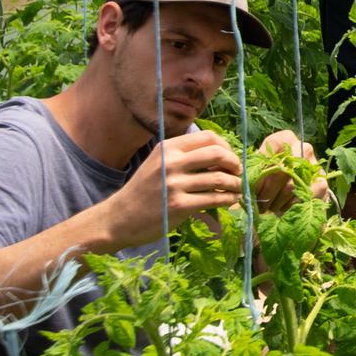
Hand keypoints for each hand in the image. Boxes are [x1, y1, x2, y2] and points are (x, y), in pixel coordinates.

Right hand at [105, 131, 242, 247]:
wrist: (118, 218)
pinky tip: (230, 201)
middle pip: (218, 154)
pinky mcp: (178, 205)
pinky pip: (214, 199)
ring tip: (237, 189)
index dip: (226, 147)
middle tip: (238, 173)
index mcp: (169, 147)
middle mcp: (171, 162)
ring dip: (235, 184)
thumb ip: (185, 157)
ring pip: (219, 178)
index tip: (231, 159)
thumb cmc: (143, 191)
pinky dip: (228, 199)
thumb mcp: (159, 164)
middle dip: (234, 164)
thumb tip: (222, 156)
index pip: (208, 137)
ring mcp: (174, 184)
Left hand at [254, 131, 328, 213]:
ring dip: (276, 202)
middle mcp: (302, 146)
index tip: (250, 188)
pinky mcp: (322, 182)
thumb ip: (250, 175)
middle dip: (266, 192)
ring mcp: (314, 164)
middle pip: (281, 171)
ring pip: (291, 186)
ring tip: (269, 208)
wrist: (298, 187)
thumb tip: (242, 188)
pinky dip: (290, 206)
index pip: (270, 148)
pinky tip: (283, 209)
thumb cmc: (272, 176)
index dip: (259, 170)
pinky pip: (302, 197)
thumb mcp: (259, 170)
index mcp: (284, 138)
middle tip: (259, 204)